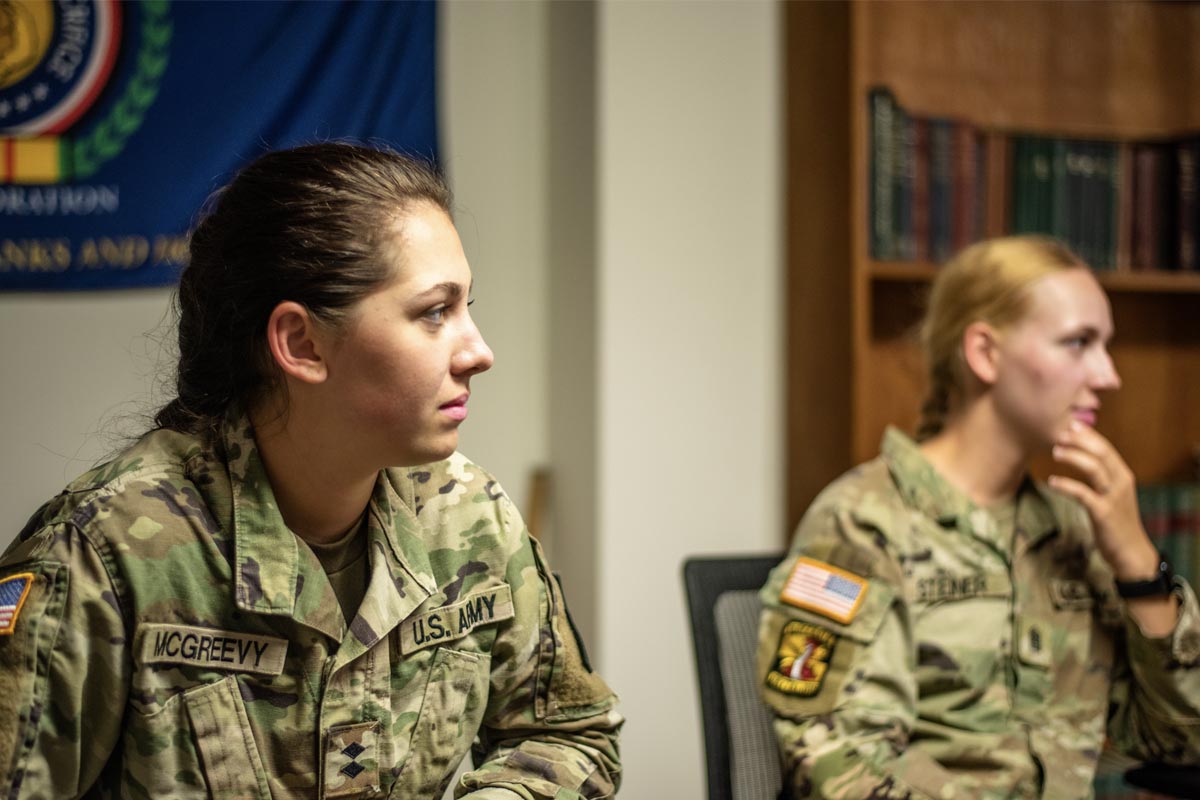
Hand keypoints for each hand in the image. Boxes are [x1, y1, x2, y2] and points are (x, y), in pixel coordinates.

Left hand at [1047, 420, 1157, 580]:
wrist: (1130, 552)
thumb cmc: (1115, 521)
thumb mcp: (1110, 494)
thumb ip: (1100, 476)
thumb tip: (1081, 456)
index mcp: (1122, 475)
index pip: (1105, 447)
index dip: (1088, 435)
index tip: (1070, 423)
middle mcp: (1120, 482)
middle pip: (1102, 453)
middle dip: (1080, 440)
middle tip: (1059, 432)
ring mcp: (1113, 497)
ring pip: (1095, 469)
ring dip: (1074, 457)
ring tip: (1055, 451)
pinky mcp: (1103, 513)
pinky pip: (1083, 494)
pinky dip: (1067, 485)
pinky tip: (1052, 481)